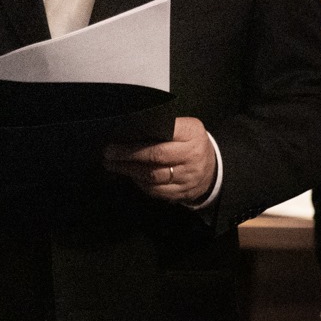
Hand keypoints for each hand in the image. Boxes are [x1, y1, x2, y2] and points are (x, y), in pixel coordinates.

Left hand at [102, 116, 216, 203]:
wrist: (212, 168)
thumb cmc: (191, 143)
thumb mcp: (185, 128)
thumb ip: (164, 128)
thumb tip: (130, 131)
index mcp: (191, 134)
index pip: (163, 133)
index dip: (140, 138)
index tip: (117, 139)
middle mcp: (191, 155)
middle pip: (156, 156)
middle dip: (128, 155)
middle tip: (108, 153)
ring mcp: (187, 176)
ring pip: (153, 176)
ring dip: (129, 170)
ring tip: (112, 165)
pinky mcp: (182, 193)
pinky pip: (156, 191)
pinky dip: (140, 183)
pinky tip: (130, 176)